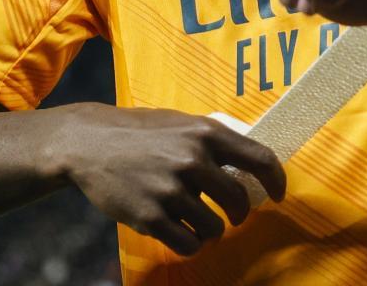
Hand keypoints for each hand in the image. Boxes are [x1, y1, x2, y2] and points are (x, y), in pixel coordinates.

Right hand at [55, 105, 285, 255]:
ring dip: (212, 231)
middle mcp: (193, 160)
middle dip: (240, 214)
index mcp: (206, 133)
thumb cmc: (139, 132)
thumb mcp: (181, 121)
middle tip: (232, 216)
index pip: (260, 159)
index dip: (276, 181)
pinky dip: (191, 244)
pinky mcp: (151, 216)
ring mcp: (171, 190)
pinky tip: (184, 235)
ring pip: (214, 228)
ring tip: (199, 223)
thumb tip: (249, 158)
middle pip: (239, 201)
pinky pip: (188, 244)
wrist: (89, 143)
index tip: (277, 195)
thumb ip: (214, 138)